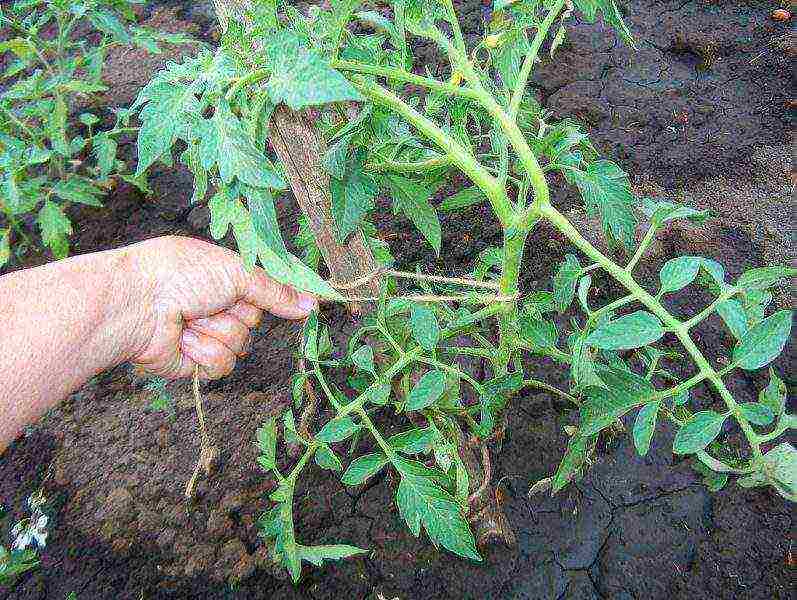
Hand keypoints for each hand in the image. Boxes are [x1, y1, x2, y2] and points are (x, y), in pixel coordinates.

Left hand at [122, 236, 316, 379]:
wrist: (137, 304)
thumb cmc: (180, 275)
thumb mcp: (237, 272)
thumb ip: (275, 291)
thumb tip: (312, 303)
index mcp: (223, 279)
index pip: (265, 293)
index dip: (280, 299)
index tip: (308, 303)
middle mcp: (215, 307)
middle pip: (254, 322)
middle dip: (236, 313)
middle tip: (209, 300)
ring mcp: (205, 336)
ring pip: (240, 345)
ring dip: (217, 331)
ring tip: (188, 318)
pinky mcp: (195, 363)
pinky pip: (222, 365)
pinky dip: (204, 352)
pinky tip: (182, 339)